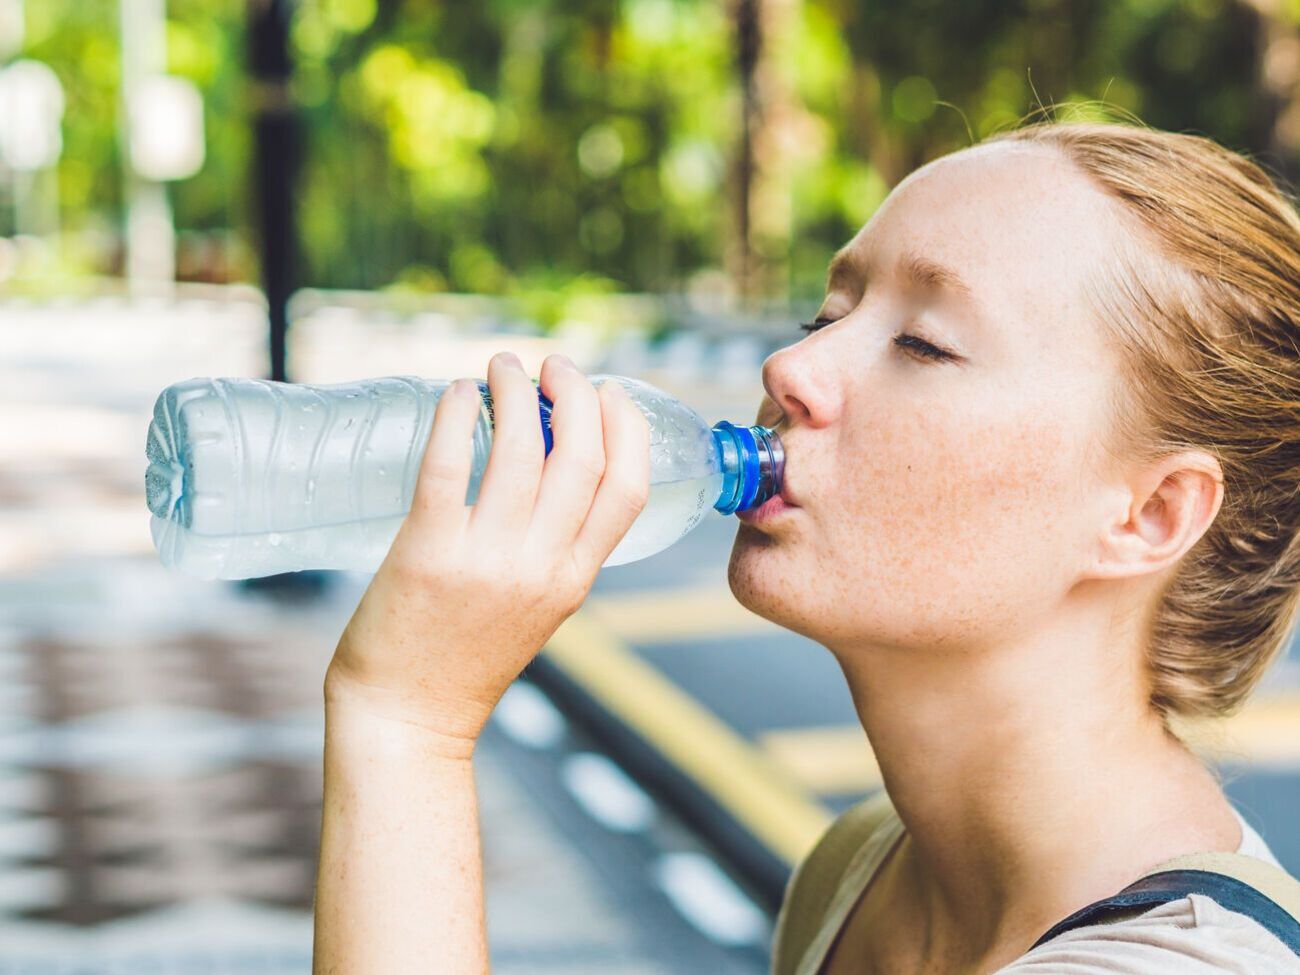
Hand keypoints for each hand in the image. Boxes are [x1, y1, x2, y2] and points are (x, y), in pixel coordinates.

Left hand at [324, 351, 650, 754]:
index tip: (608, 392)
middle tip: (553, 366)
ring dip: (516, 391)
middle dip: (575, 393)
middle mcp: (540, 567)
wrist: (407, 717)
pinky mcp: (427, 552)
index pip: (627, 488)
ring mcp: (485, 560)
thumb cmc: (465, 660)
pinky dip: (457, 415)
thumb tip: (551, 470)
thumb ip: (554, 551)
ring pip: (520, 449)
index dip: (626, 428)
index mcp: (575, 580)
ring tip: (502, 366)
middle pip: (581, 456)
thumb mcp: (538, 609)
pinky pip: (449, 464)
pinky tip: (457, 392)